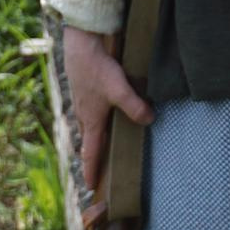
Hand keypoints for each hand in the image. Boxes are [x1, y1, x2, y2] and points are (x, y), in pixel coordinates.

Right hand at [61, 24, 152, 192]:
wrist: (80, 45)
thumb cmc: (97, 69)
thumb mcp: (119, 89)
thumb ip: (134, 106)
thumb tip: (149, 120)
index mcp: (91, 121)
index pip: (91, 152)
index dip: (91, 170)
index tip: (90, 185)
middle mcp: (83, 114)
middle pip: (88, 140)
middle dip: (92, 154)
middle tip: (97, 165)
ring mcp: (81, 101)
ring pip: (86, 124)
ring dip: (92, 134)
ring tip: (99, 139)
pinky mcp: (82, 88)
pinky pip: (86, 109)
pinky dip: (92, 116)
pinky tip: (98, 109)